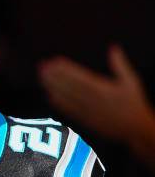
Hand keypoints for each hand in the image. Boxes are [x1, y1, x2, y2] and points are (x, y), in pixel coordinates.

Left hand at [38, 45, 154, 142]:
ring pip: (67, 98)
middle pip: (70, 86)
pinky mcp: (85, 121)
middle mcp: (93, 101)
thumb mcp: (130, 81)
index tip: (55, 61)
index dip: (66, 69)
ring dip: (53, 87)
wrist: (134, 129)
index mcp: (103, 89)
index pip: (80, 77)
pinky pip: (69, 111)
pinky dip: (59, 104)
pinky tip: (49, 95)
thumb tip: (113, 47)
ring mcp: (87, 112)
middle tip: (42, 67)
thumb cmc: (133, 103)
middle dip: (55, 76)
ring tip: (42, 78)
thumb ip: (120, 64)